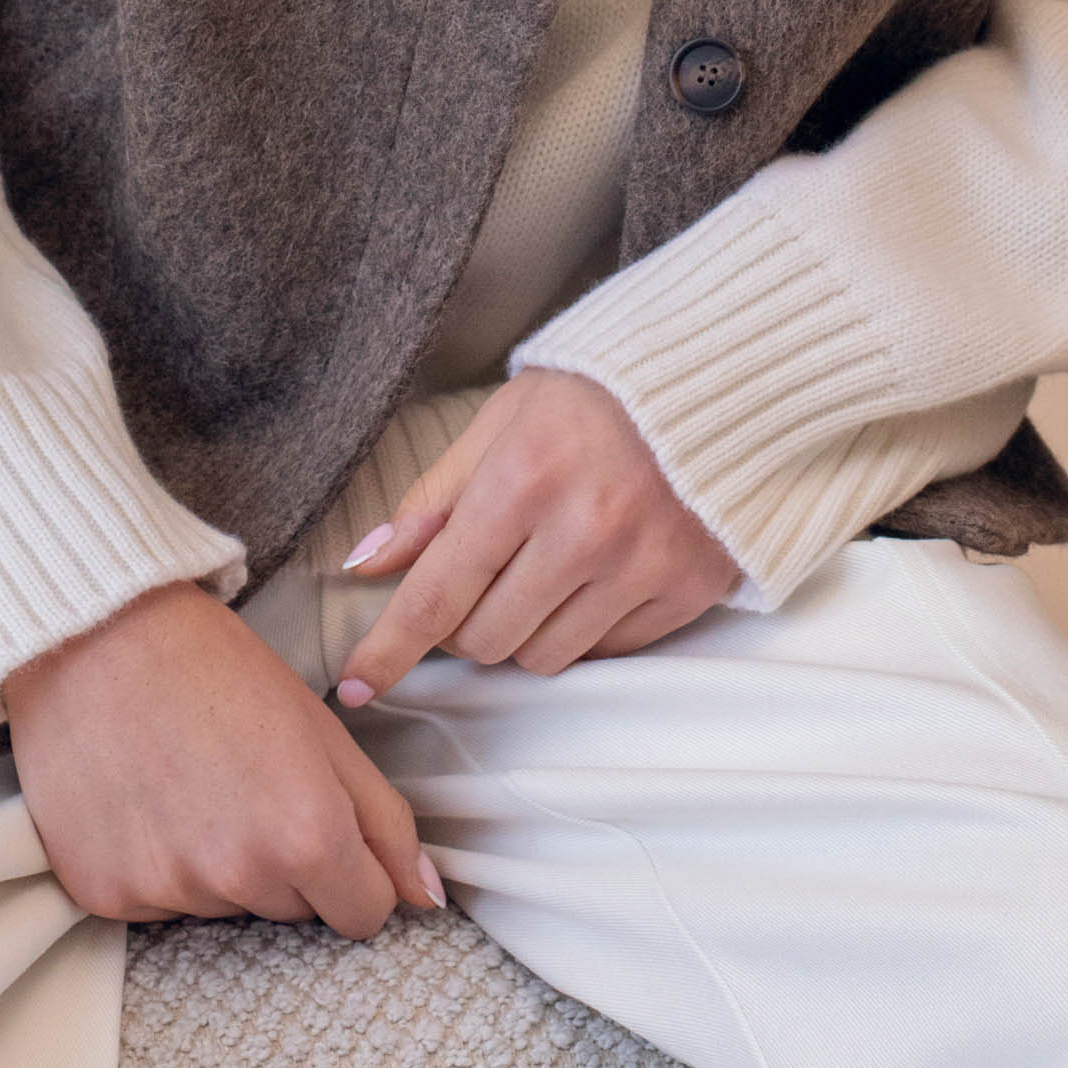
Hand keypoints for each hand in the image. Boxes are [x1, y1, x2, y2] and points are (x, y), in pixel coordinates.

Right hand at [3, 582, 441, 934]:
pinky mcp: (104, 894)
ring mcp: (167, 890)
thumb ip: (384, 821)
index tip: (320, 823)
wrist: (96, 635)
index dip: (352, 869)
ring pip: (226, 907)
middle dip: (285, 861)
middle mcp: (239, 876)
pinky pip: (158, 905)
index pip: (364, 914)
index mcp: (308, 835)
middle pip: (293, 911)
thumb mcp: (323, 730)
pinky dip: (159, 865)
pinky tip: (145, 801)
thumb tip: (424, 899)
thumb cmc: (217, 669)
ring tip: (190, 782)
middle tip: (246, 781)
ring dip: (220, 864)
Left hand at [333, 370, 736, 706]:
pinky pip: (607, 653)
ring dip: (524, 632)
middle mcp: (584, 532)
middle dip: (464, 624)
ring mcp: (641, 566)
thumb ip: (433, 500)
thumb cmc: (592, 396)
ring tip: (542, 572)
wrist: (712, 381)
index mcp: (523, 480)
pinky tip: (591, 580)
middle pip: (485, 640)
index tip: (356, 686)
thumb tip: (367, 565)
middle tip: (482, 578)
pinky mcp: (686, 590)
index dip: (388, 650)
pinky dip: (584, 631)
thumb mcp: (499, 423)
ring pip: (544, 658)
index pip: (438, 594)